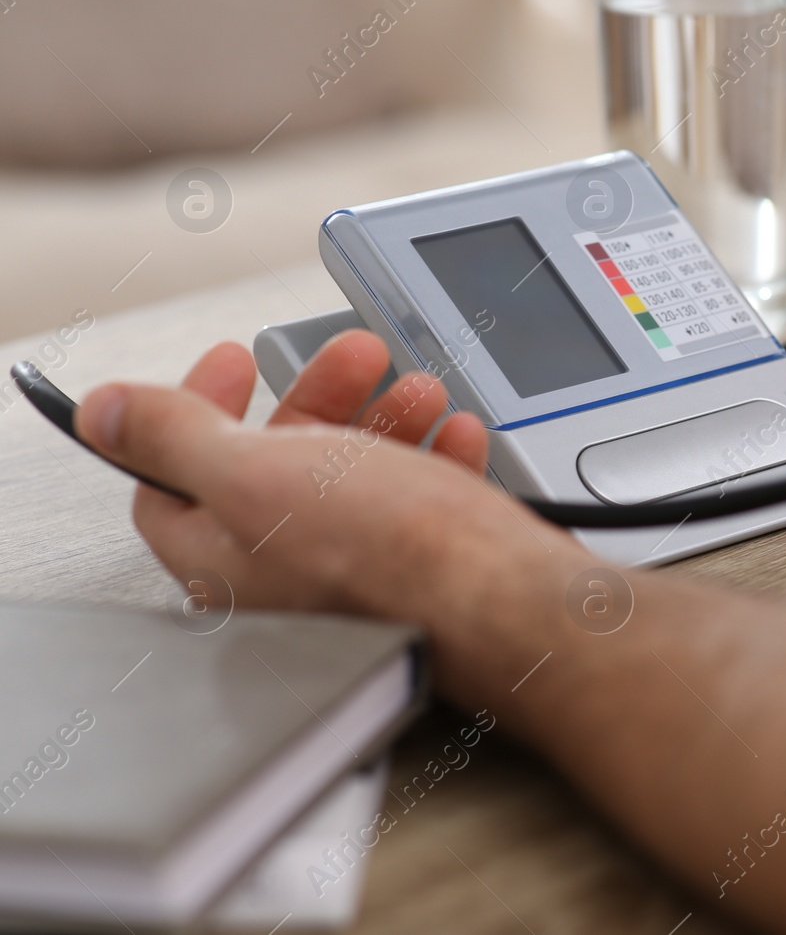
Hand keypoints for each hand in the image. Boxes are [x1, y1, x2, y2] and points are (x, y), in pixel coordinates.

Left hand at [73, 330, 580, 615]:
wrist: (505, 602)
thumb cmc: (390, 555)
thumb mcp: (256, 473)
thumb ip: (173, 437)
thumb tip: (105, 412)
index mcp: (223, 562)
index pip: (171, 479)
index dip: (196, 407)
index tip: (234, 361)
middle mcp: (285, 579)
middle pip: (276, 466)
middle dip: (319, 398)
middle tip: (353, 357)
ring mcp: (359, 578)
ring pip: (356, 478)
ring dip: (386, 418)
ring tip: (421, 392)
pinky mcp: (425, 575)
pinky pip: (421, 505)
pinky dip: (438, 458)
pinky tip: (458, 436)